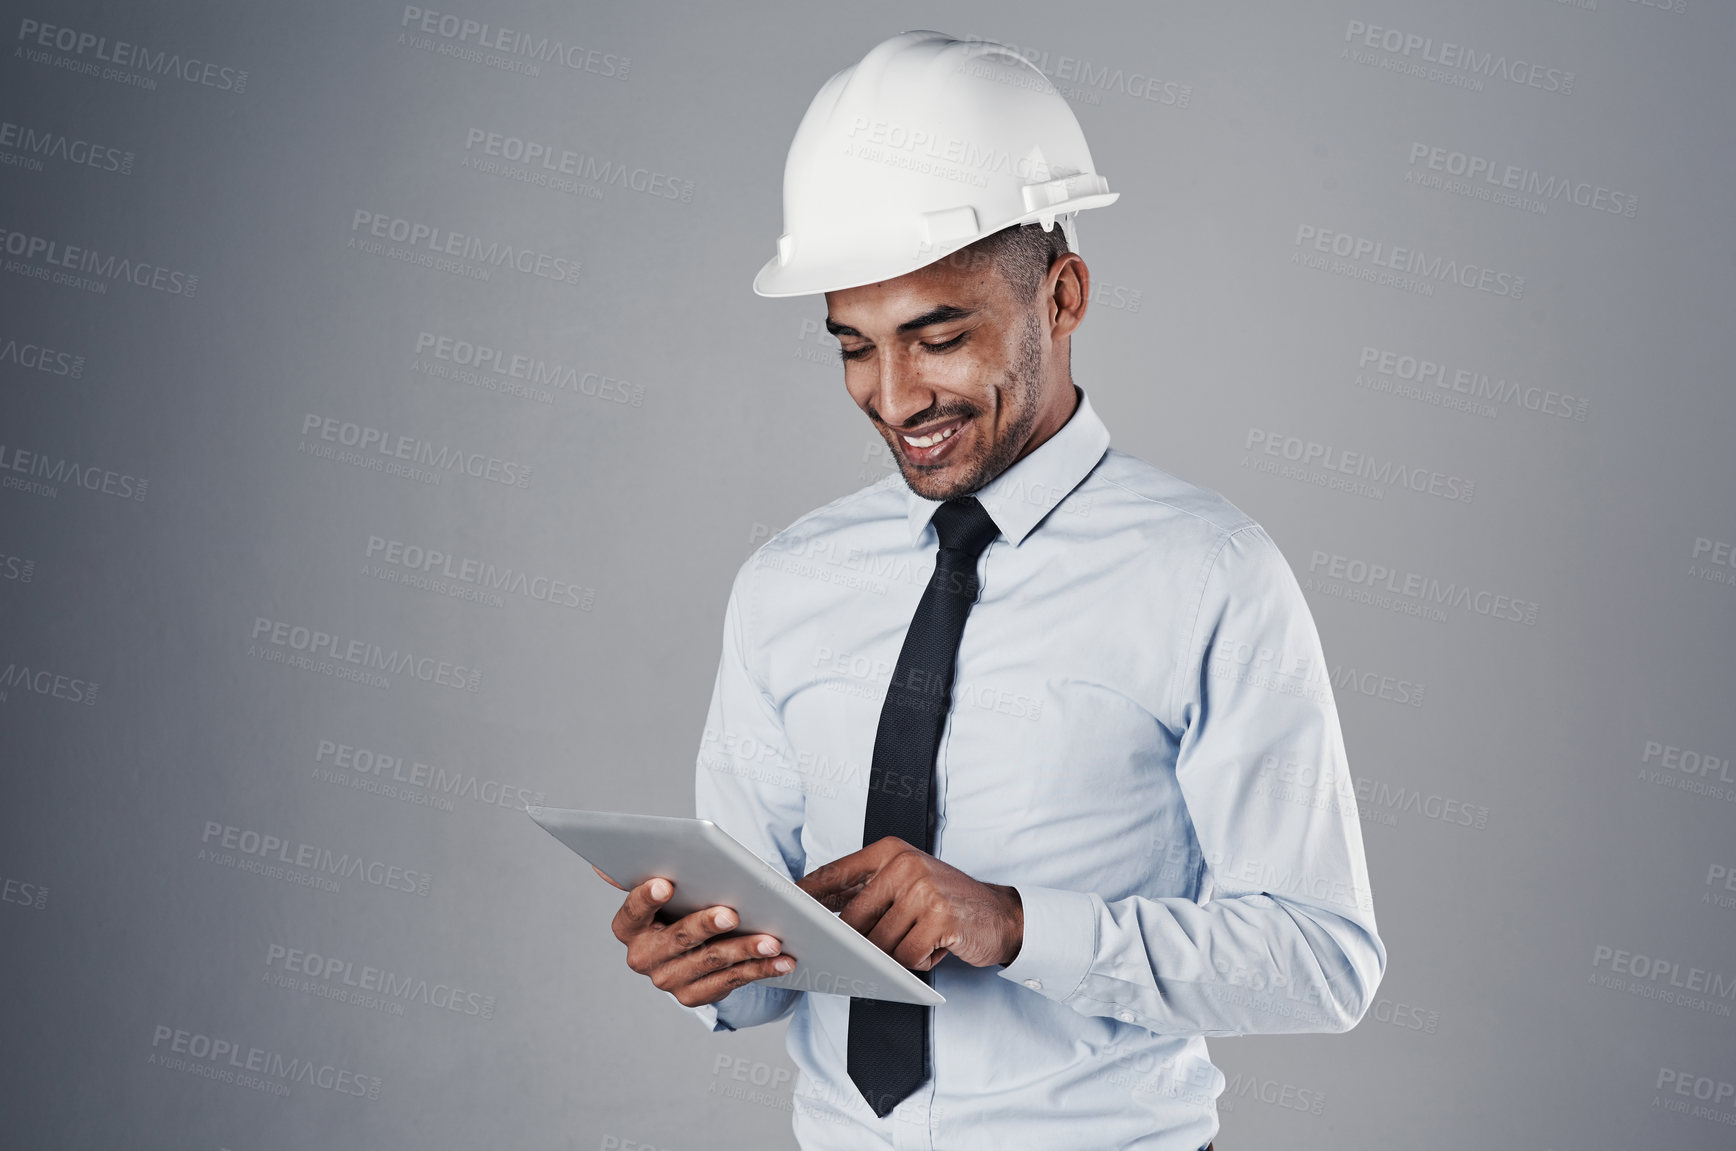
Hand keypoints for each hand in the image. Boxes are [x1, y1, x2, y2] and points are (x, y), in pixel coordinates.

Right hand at [601, 870, 795, 1006]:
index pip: (633, 911)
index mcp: (628, 927)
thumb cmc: (679, 903)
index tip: (665, 883)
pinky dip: (760, 969)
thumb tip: (601, 863)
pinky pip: (731, 982)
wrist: (688, 945)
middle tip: (732, 913)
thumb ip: (641, 872)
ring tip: (772, 939)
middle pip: (678, 939)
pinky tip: (783, 960)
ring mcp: (668, 981)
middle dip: (706, 925)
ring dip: (745, 950)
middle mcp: (642, 958)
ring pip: (711, 961)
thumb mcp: (660, 888)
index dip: (646, 899)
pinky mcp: (693, 996)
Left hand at [796, 837, 1023, 970]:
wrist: (1001, 915)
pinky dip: (918, 961)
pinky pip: (906, 958)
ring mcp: (923, 889)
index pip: (836, 873)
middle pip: (854, 920)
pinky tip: (935, 947)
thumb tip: (818, 914)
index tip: (783, 906)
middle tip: (868, 953)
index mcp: (890, 851)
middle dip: (860, 944)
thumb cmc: (946, 902)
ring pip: (879, 944)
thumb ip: (867, 892)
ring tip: (920, 940)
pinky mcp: (940, 918)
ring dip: (896, 954)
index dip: (807, 893)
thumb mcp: (907, 882)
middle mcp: (904, 864)